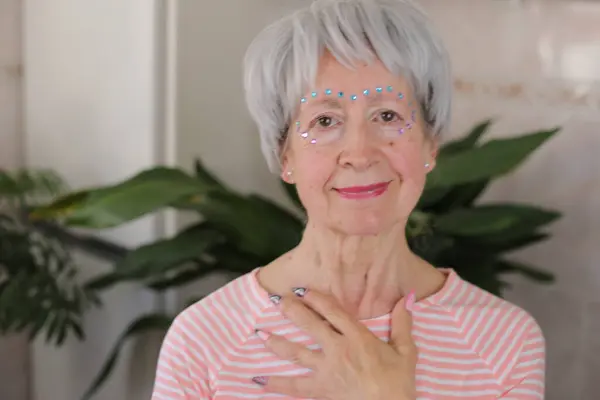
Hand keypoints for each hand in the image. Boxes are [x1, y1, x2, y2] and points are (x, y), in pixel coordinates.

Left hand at [253, 289, 416, 399]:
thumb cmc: (398, 383)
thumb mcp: (406, 351)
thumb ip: (402, 323)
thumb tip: (407, 297)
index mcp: (357, 337)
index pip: (333, 311)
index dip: (316, 298)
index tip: (302, 289)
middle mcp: (337, 349)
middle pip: (310, 325)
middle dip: (292, 311)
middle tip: (277, 300)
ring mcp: (326, 370)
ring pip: (297, 352)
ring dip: (278, 342)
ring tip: (261, 333)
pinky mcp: (320, 390)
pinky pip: (294, 387)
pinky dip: (276, 384)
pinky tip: (259, 380)